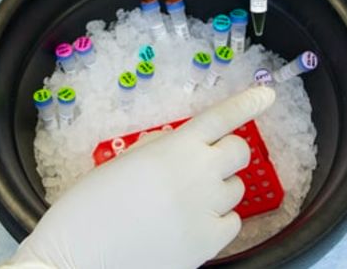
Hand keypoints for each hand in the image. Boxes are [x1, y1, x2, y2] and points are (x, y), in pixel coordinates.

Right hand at [3, 87, 276, 268]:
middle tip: (207, 163)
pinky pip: (231, 223)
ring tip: (188, 200)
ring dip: (220, 188)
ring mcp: (206, 209)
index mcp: (173, 148)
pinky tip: (193, 223)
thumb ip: (160, 149)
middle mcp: (198, 174)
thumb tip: (182, 145)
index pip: (221, 117)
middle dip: (227, 153)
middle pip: (239, 151)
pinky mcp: (209, 243)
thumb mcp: (123, 162)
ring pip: (236, 188)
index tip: (267, 94)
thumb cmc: (90, 207)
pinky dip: (219, 220)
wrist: (79, 256)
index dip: (247, 103)